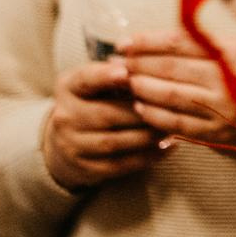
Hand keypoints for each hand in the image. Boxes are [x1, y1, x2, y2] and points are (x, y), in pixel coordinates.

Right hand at [41, 59, 160, 189]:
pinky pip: (118, 165)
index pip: (85, 79)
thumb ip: (119, 73)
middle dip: (141, 112)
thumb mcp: (97, 81)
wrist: (67, 142)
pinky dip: (146, 156)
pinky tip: (166, 147)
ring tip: (171, 127)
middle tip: (170, 108)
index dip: (104, 76)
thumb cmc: (95, 101)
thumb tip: (149, 67)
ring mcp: (72, 145)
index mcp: (68, 87)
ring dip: (146, 136)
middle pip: (106, 115)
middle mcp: (65, 117)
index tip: (126, 72)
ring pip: (114, 142)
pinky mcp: (85, 169)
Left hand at [122, 29, 235, 149]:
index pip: (180, 42)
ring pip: (170, 95)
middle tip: (117, 64)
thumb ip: (200, 44)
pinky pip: (177, 122)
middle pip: (171, 67)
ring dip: (142, 88)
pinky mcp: (217, 132)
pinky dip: (154, 114)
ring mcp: (223, 107)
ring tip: (125, 83)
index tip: (123, 43)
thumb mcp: (234, 49)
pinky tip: (141, 106)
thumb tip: (151, 41)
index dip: (146, 42)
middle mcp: (229, 78)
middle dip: (138, 64)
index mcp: (232, 51)